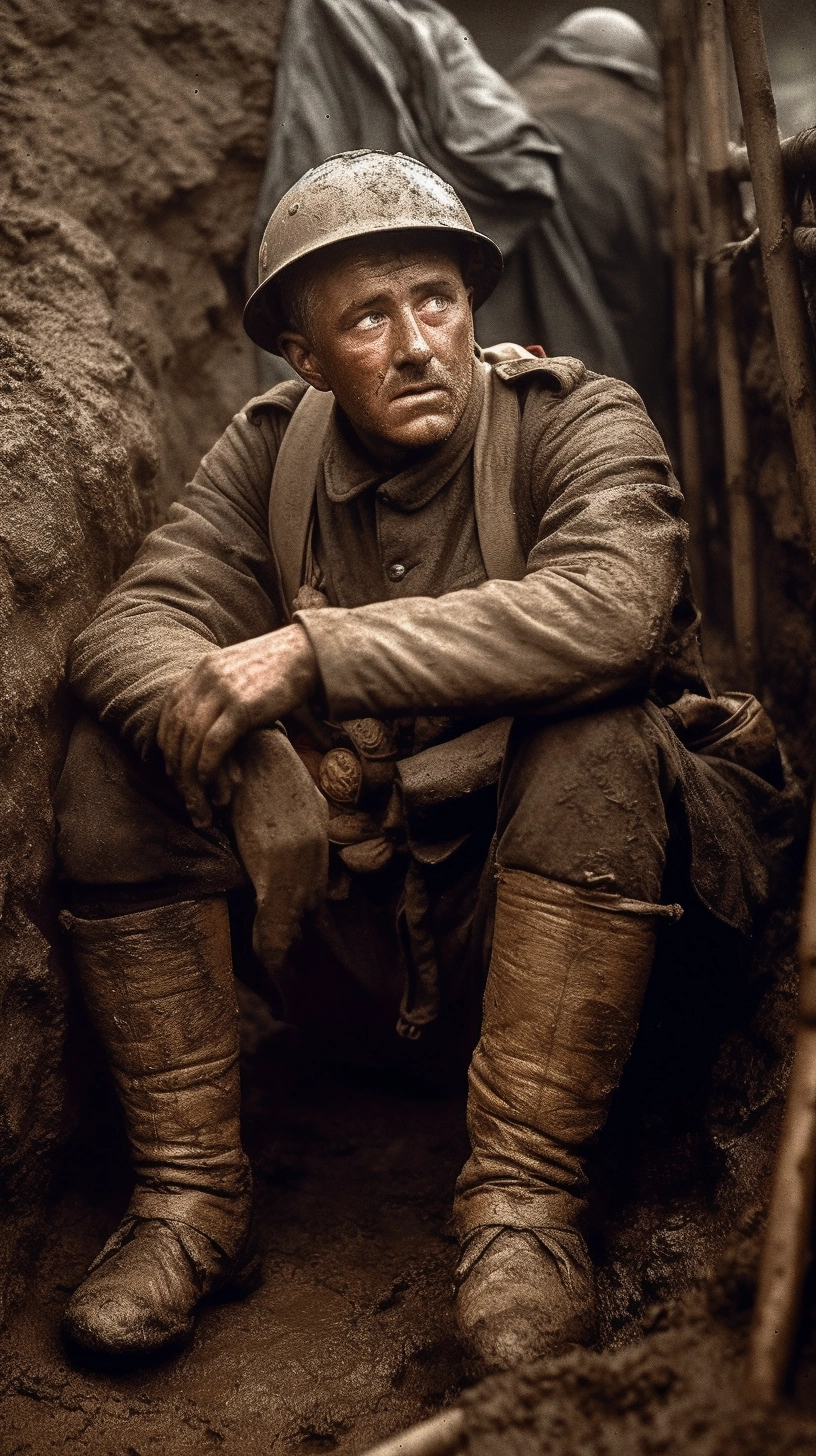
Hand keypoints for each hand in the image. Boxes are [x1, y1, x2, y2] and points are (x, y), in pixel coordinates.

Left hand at [157, 625, 318, 826]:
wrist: (308, 653)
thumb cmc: (280, 669)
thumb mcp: (241, 672)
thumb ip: (222, 690)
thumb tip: (214, 715)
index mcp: (203, 669)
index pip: (170, 709)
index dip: (167, 740)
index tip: (172, 764)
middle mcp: (206, 678)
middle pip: (177, 728)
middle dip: (175, 763)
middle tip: (181, 790)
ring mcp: (222, 691)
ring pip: (191, 739)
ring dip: (190, 774)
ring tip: (196, 797)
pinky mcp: (242, 707)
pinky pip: (214, 742)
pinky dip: (207, 766)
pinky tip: (208, 782)